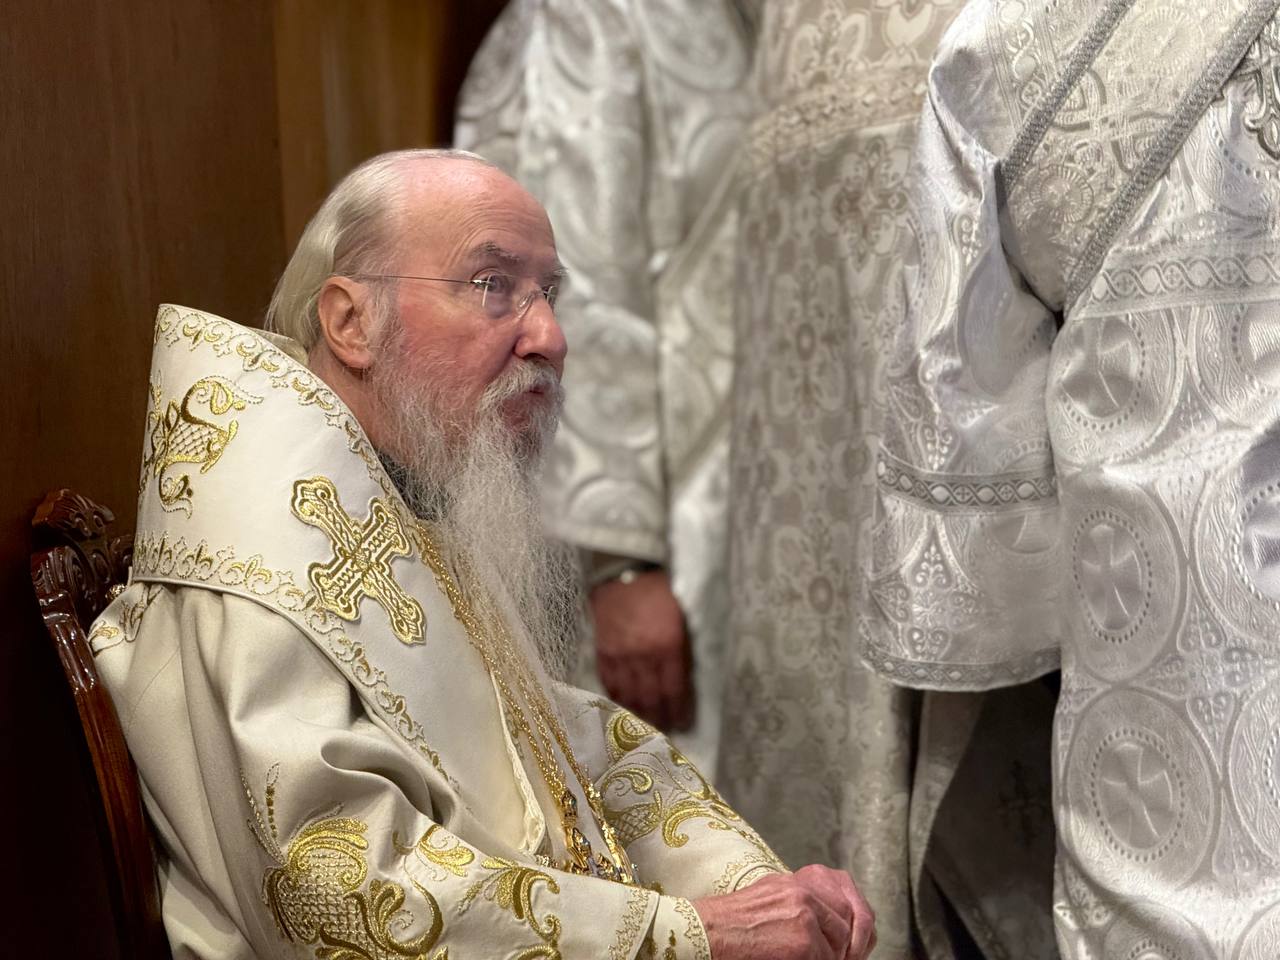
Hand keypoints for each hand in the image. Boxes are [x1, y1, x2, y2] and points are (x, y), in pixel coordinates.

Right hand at [590, 568, 694, 730]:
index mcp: (668, 646)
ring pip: (629, 694)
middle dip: (659, 717)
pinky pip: (609, 681)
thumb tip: (686, 675)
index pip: (675, 689)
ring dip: (638, 712)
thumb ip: (684, 645)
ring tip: (644, 724)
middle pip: (651, 698)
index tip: (683, 723)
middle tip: (665, 731)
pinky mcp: (603, 650)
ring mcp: (621, 655)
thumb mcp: (682, 615)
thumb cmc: (660, 590)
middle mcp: (644, 656)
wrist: (623, 571)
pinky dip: (616, 696)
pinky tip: (622, 704)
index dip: (679, 710)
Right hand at [692, 866, 876, 959]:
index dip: (845, 929)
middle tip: (842, 957)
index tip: (845, 945)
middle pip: (845, 923)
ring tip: (820, 959)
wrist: (707, 932)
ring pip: (839, 945)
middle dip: (845, 946)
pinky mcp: (804, 941)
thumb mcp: (765, 899)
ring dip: (832, 957)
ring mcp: (805, 916)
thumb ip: (791, 903)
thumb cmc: (728, 924)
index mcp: (794, 884)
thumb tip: (818, 922)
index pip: (839, 904)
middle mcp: (803, 895)